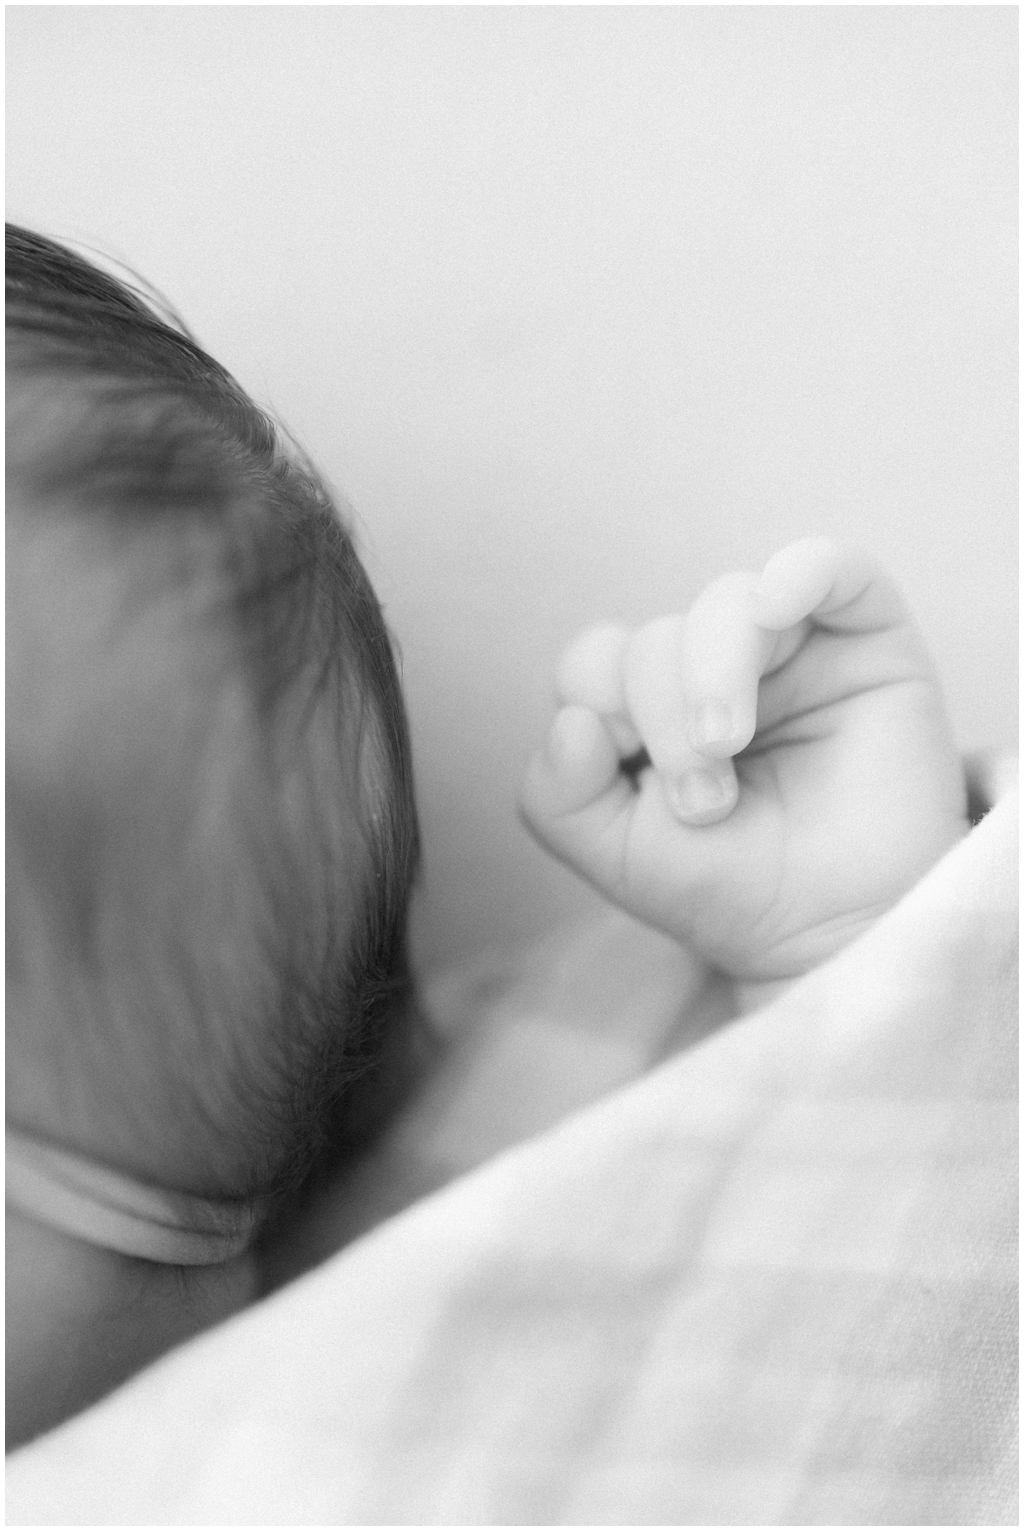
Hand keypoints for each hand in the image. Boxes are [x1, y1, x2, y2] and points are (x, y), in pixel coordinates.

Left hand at [519, 538, 968, 985]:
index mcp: (650, 710)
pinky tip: (775, 608)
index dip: (599, 707)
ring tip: (729, 750)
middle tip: (704, 804)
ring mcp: (791, 648)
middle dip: (662, 720)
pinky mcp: (866, 638)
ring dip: (712, 674)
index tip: (636, 783)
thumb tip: (571, 720)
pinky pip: (831, 566)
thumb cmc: (736, 889)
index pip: (596, 662)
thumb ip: (557, 797)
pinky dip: (798, 572)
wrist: (845, 927)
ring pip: (725, 603)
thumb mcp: (617, 857)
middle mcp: (714, 668)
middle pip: (654, 639)